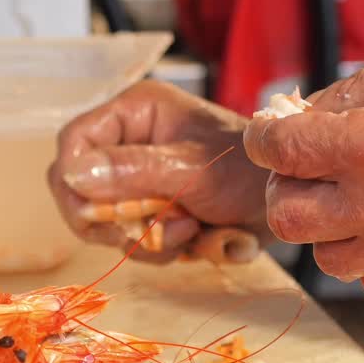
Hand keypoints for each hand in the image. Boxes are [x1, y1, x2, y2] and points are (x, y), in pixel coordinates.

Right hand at [50, 80, 271, 262]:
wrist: (291, 201)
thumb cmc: (249, 169)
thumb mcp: (191, 169)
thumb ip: (133, 171)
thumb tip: (72, 175)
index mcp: (136, 114)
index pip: (74, 142)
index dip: (73, 181)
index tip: (90, 214)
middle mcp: (132, 143)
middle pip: (84, 190)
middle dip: (118, 221)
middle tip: (157, 232)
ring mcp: (144, 180)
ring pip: (111, 223)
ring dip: (151, 239)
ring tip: (193, 230)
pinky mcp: (158, 211)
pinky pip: (139, 240)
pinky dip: (168, 248)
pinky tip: (202, 237)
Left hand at [244, 38, 363, 299]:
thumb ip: (344, 94)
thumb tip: (295, 117)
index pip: (278, 152)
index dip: (264, 136)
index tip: (270, 133)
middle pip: (285, 216)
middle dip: (285, 186)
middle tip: (306, 168)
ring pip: (323, 256)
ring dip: (326, 225)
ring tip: (353, 196)